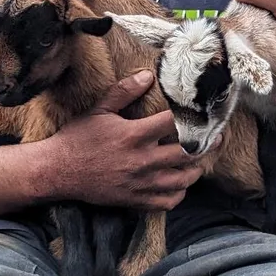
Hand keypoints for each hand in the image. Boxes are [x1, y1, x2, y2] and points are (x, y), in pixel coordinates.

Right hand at [46, 71, 204, 210]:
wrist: (58, 171)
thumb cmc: (78, 138)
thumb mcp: (99, 110)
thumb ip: (124, 92)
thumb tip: (147, 75)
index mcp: (134, 135)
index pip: (175, 123)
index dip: (194, 117)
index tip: (205, 113)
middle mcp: (142, 160)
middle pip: (188, 153)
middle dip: (207, 144)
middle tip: (217, 137)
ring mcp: (141, 183)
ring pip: (184, 179)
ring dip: (197, 169)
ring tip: (201, 159)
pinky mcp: (136, 200)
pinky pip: (169, 201)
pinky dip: (180, 193)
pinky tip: (180, 183)